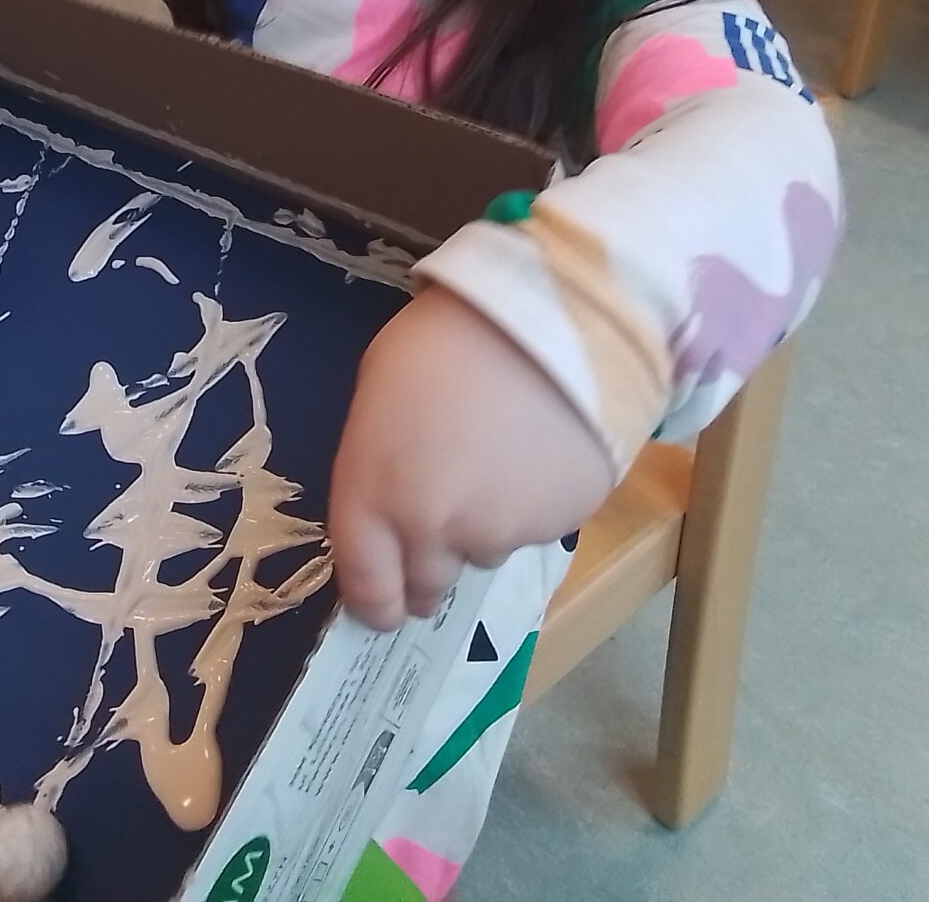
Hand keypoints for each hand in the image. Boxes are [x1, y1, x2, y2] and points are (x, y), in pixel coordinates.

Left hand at [329, 284, 613, 629]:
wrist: (550, 321)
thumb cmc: (444, 341)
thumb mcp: (378, 392)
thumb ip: (378, 464)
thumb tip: (392, 495)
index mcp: (375, 496)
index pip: (366, 585)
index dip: (374, 603)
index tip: (382, 606)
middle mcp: (434, 531)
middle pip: (426, 584)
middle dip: (427, 568)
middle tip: (439, 525)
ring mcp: (502, 534)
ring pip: (484, 552)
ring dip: (481, 528)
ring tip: (494, 462)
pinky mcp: (561, 526)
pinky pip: (535, 528)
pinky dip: (530, 505)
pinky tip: (534, 452)